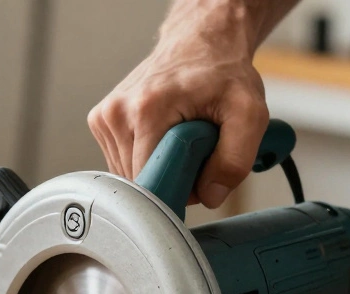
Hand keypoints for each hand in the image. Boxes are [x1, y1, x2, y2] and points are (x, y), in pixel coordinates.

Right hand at [87, 9, 269, 208]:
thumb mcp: (249, 113)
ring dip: (156, 169)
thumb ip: (235, 160)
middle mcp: (117, 113)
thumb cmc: (223, 73)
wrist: (201, 42)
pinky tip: (161, 138)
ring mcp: (104, 117)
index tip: (197, 179)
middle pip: (137, 181)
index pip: (149, 181)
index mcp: (146, 110)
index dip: (176, 191)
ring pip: (128, 175)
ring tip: (178, 141)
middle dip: (169, 179)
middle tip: (195, 153)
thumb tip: (210, 196)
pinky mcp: (101, 121)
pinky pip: (121, 161)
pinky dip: (144, 159)